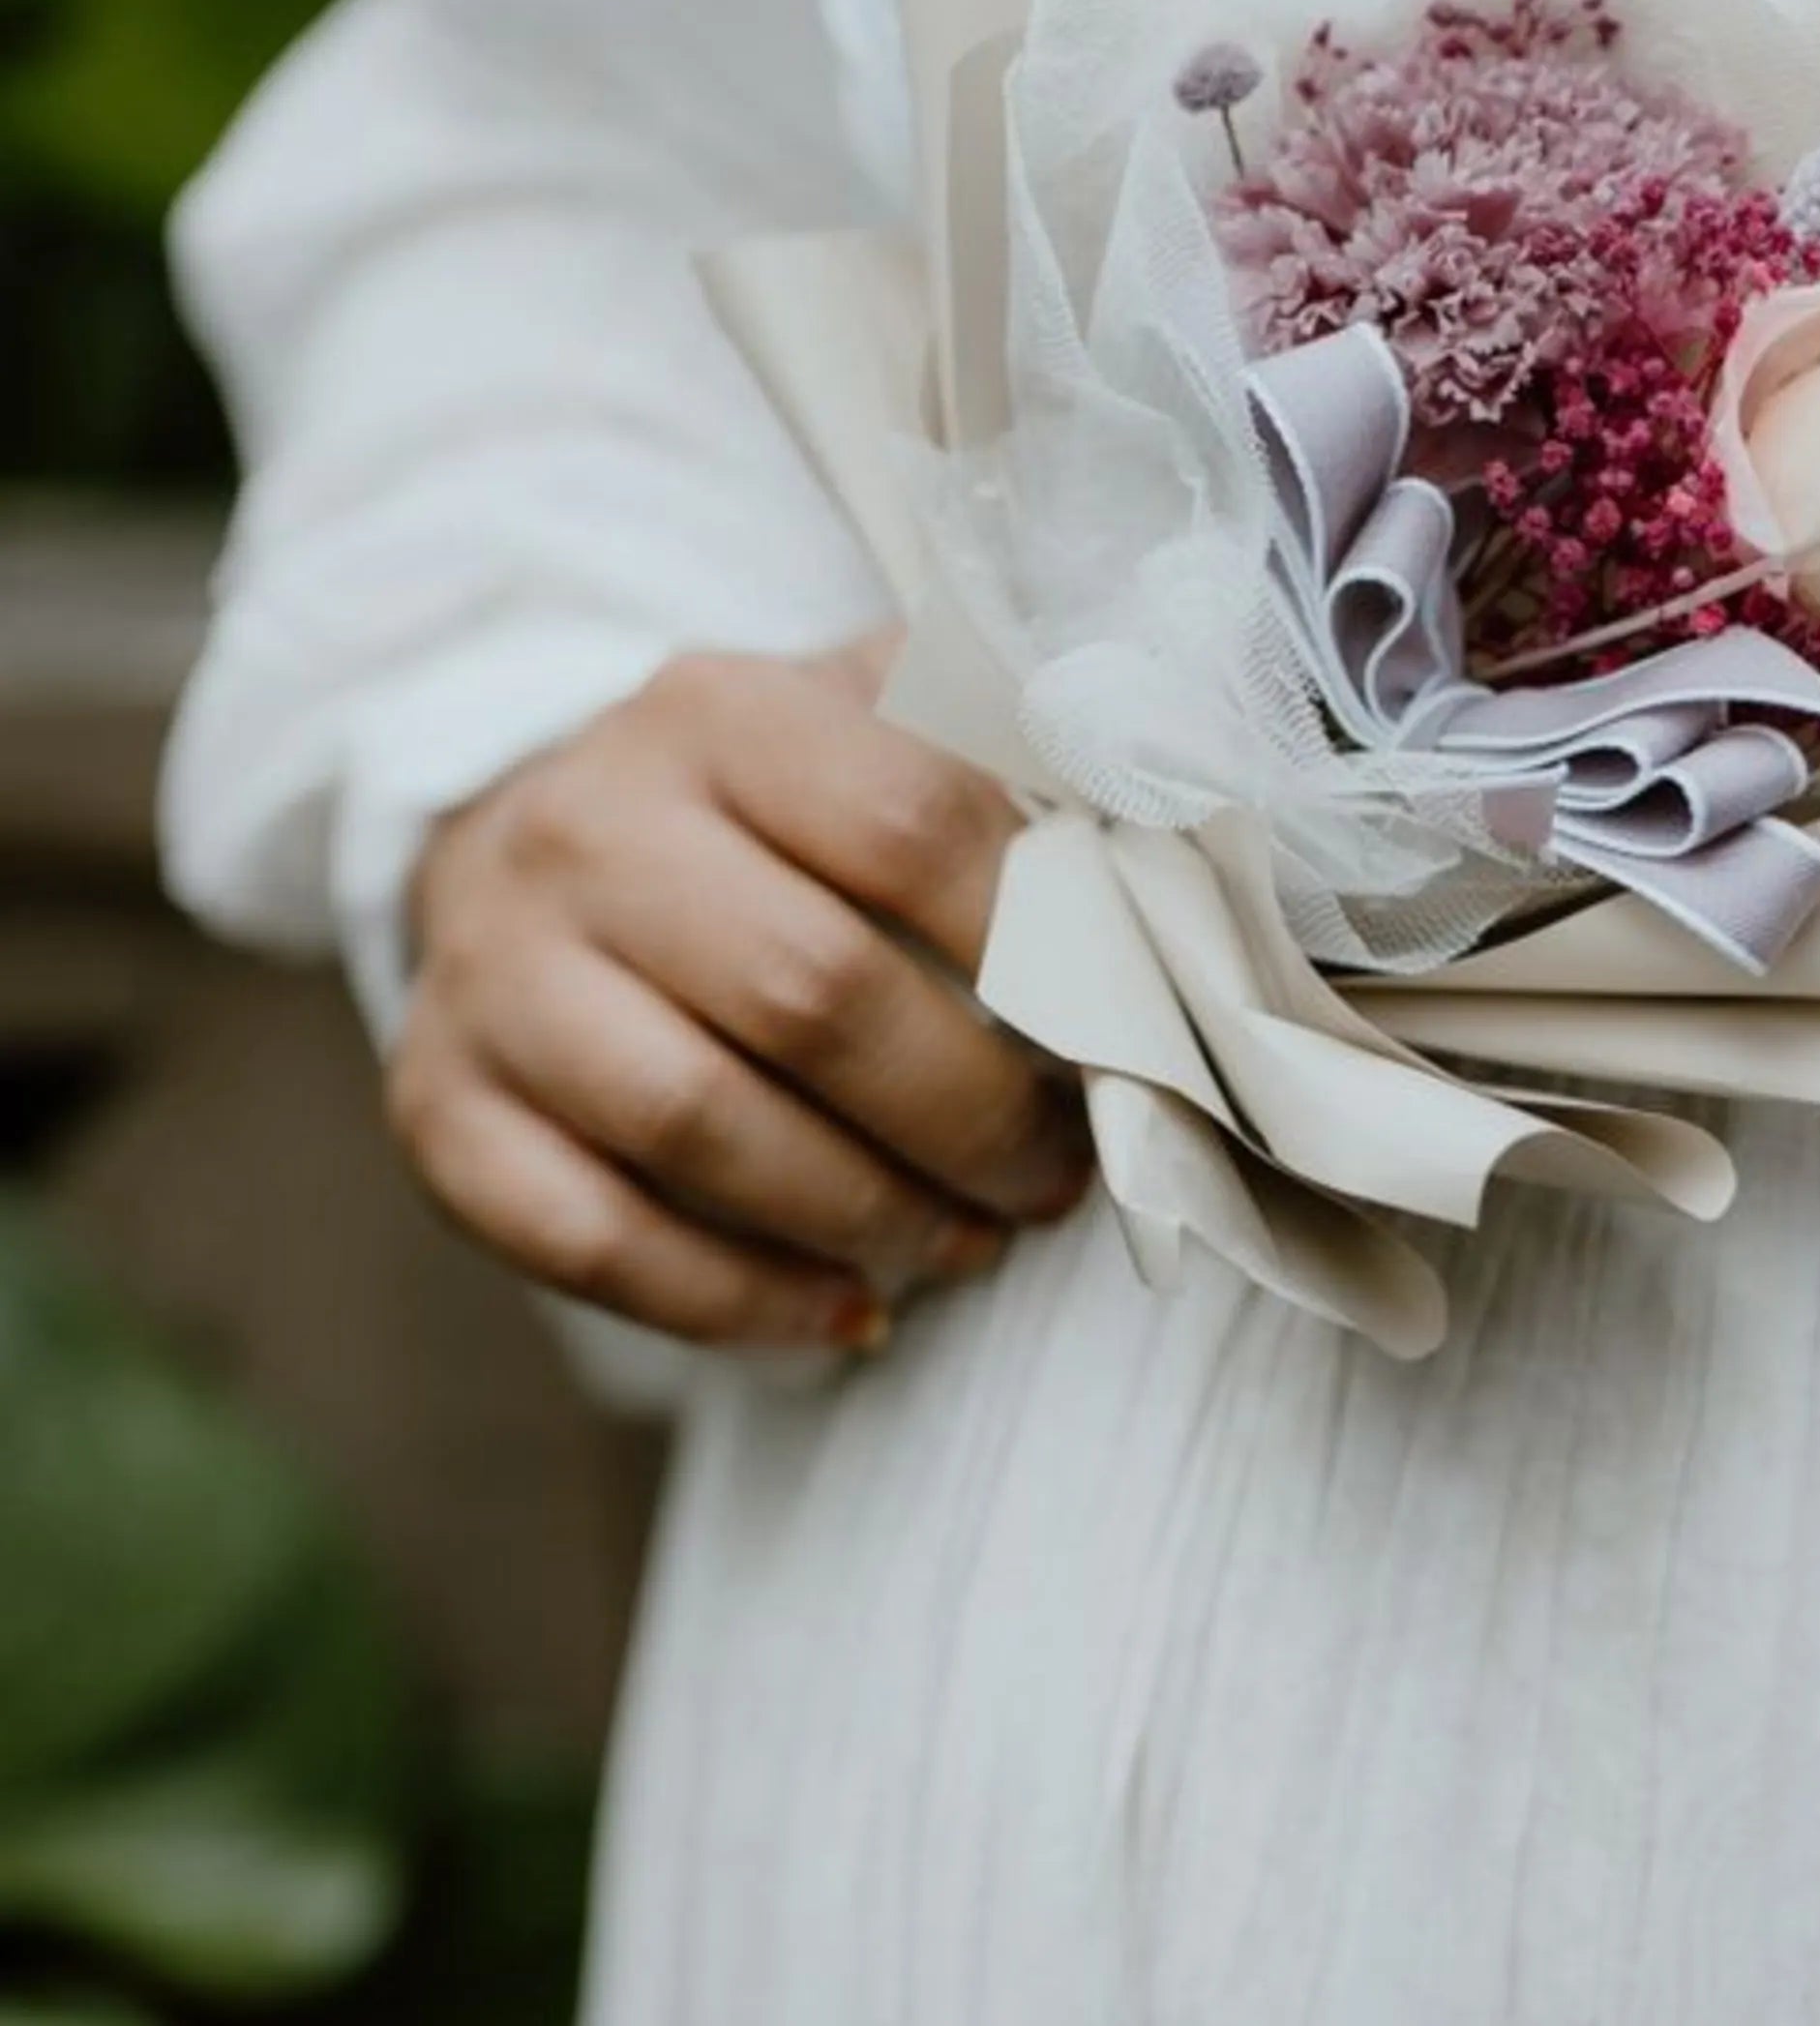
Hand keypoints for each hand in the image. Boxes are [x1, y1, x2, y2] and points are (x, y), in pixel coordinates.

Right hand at [388, 642, 1091, 1346]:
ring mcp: (494, 974)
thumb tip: (1174, 873)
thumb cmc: (767, 819)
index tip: (1122, 1033)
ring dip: (869, 1215)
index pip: (907, 819)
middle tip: (1052, 1176)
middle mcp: (584, 829)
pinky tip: (846, 1312)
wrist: (526, 846)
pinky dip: (739, 1302)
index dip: (1039, 946)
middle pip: (809, 995)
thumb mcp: (879, 739)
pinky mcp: (439, 1108)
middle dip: (968, 1115)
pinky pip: (592, 1240)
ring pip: (701, 1127)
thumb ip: (1015, 777)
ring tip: (968, 1241)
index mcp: (719, 713)